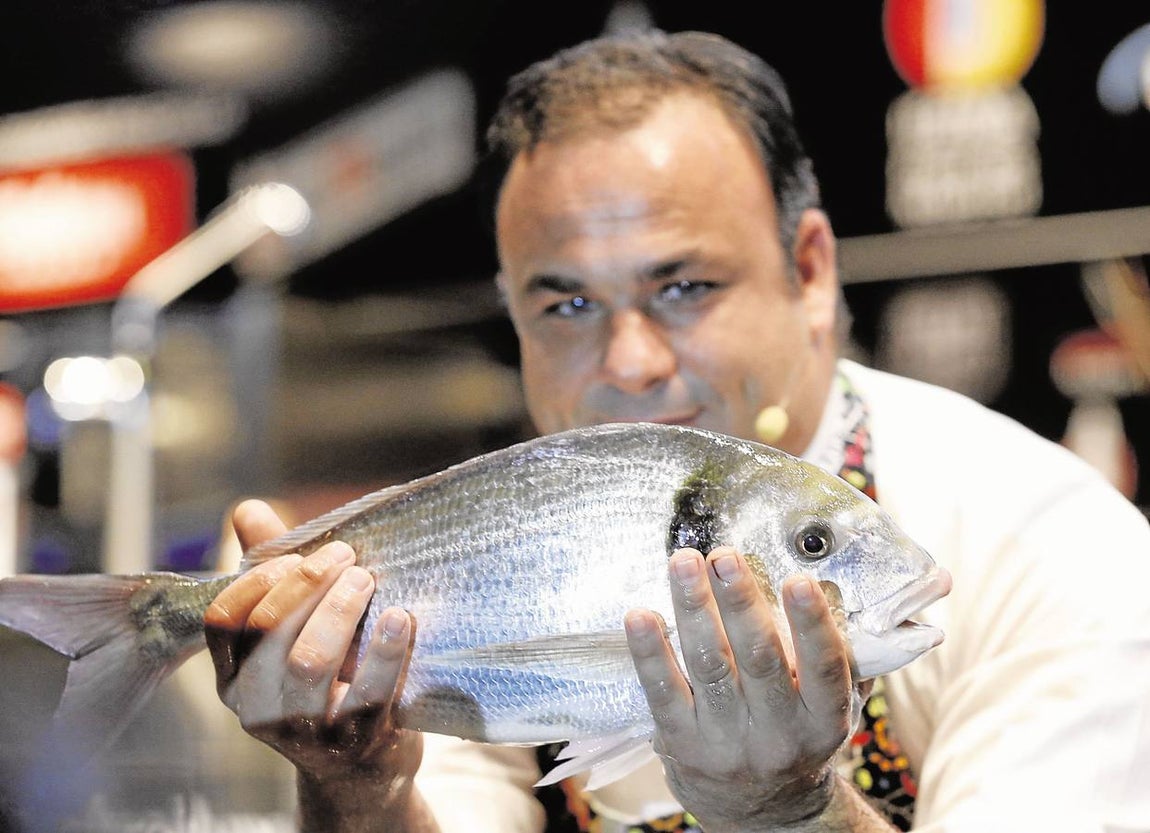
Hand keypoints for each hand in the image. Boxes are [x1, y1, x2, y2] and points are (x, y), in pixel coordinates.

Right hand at [203, 499, 422, 788]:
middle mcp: (255, 706)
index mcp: (232, 675)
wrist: (363, 765)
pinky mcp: (352, 742)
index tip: (302, 552)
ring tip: (366, 580)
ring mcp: (303, 730)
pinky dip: (385, 648)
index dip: (262, 576)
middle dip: (307, 581)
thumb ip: (272, 569)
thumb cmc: (327, 676)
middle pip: (267, 629)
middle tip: (346, 556)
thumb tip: (248, 508)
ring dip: (340, 608)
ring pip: (308, 659)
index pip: (224, 617)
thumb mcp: (293, 628)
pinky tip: (401, 617)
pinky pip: (367, 692)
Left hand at [625, 546, 856, 831]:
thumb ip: (829, 654)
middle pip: (758, 659)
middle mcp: (777, 736)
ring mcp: (726, 742)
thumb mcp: (826, 705)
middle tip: (724, 556)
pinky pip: (662, 691)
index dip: (812, 625)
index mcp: (824, 721)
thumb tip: (820, 582)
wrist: (761, 808)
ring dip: (694, 608)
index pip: (824, 669)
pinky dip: (650, 650)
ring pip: (709, 665)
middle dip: (740, 602)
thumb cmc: (794, 733)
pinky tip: (640, 615)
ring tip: (683, 562)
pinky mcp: (682, 743)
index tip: (799, 580)